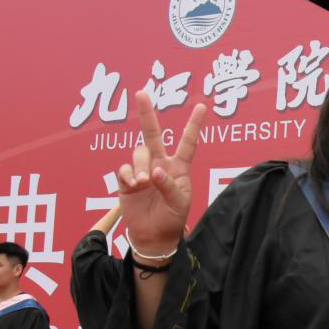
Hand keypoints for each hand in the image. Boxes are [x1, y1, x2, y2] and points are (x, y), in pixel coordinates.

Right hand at [117, 92, 205, 255]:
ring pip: (138, 153)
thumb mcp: (180, 203)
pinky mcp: (127, 181)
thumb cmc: (172, 218)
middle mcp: (160, 163)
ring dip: (141, 165)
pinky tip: (135, 186)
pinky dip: (130, 175)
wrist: (154, 236)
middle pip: (153, 135)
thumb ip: (170, 186)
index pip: (188, 142)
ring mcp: (143, 170)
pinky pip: (125, 170)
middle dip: (147, 114)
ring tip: (145, 183)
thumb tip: (155, 171)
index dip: (194, 125)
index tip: (202, 105)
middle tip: (141, 93)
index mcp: (179, 167)